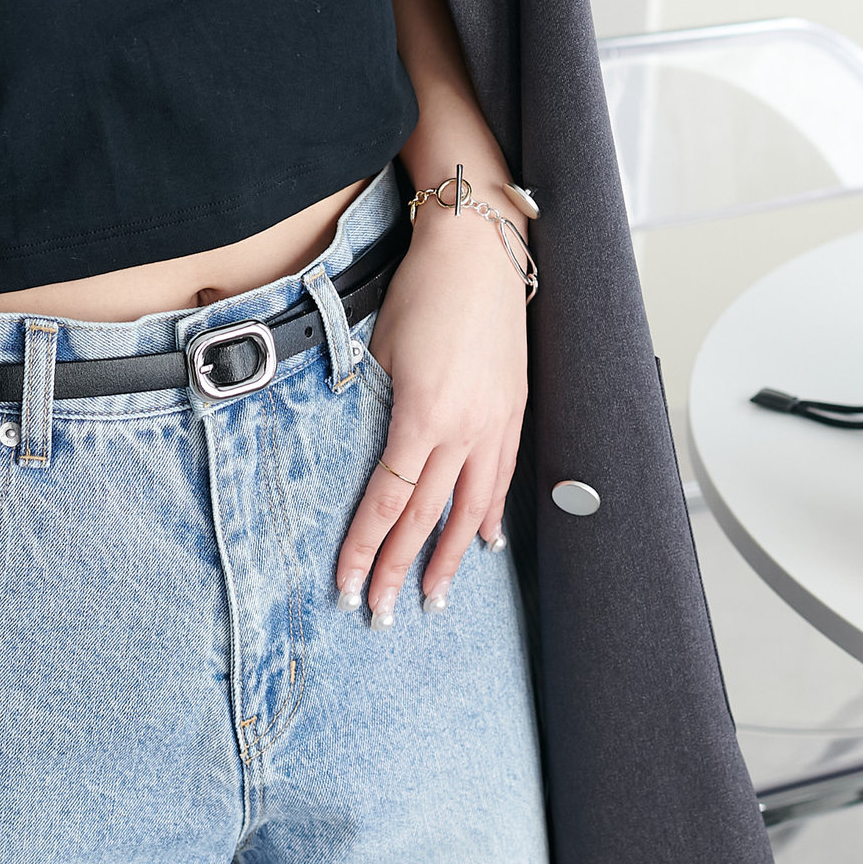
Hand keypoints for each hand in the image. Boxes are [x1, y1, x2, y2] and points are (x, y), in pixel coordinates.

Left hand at [335, 188, 527, 623]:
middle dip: (400, 569)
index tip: (349, 583)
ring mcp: (495, 423)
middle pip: (426, 517)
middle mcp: (465, 430)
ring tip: (433, 598)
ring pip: (471, 509)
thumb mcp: (380, 348)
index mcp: (424, 416)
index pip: (388, 499)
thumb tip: (363, 445)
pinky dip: (489, 515)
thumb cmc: (423, 289)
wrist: (479, 250)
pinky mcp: (513, 411)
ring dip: (448, 558)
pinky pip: (501, 477)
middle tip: (384, 613)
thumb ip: (372, 404)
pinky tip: (481, 542)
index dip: (366, 546)